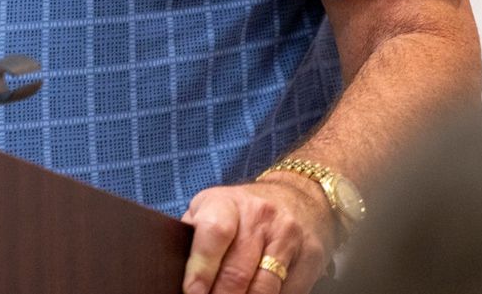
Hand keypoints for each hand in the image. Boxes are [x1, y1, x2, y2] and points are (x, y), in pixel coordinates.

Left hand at [181, 178, 332, 293]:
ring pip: (264, 288)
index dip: (201, 268)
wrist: (300, 197)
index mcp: (228, 203)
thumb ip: (194, 235)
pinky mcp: (310, 257)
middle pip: (238, 271)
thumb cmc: (243, 212)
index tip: (192, 293)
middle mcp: (260, 216)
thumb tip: (170, 270)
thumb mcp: (214, 209)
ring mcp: (288, 236)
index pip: (213, 234)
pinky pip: (287, 292)